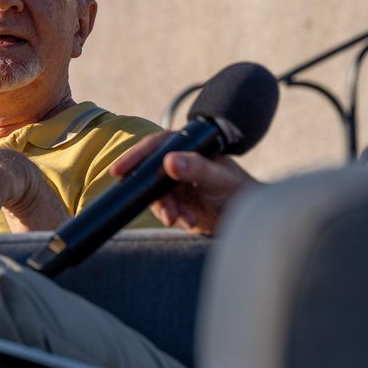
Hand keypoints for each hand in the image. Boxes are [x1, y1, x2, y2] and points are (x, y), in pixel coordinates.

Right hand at [109, 131, 258, 234]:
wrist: (247, 218)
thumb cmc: (238, 190)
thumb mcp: (217, 178)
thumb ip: (196, 168)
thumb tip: (169, 161)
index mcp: (187, 147)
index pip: (155, 147)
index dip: (135, 157)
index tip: (119, 170)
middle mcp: (178, 162)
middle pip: (150, 174)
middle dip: (156, 196)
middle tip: (167, 213)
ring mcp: (176, 182)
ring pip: (155, 195)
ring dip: (167, 209)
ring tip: (185, 218)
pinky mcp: (176, 201)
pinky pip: (163, 209)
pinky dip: (173, 216)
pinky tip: (189, 220)